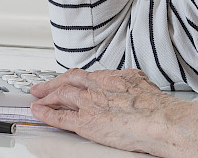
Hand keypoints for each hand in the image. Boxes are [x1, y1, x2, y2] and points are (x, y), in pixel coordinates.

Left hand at [29, 68, 172, 154]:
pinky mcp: (86, 121)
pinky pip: (60, 117)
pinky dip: (46, 114)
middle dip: (53, 84)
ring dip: (46, 97)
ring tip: (37, 99)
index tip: (66, 81)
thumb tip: (134, 82)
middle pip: (68, 81)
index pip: (85, 76)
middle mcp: (98, 86)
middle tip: (41, 87)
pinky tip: (38, 113)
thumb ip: (131, 83)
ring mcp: (90, 103)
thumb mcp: (142, 84)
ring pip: (61, 95)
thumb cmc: (158, 107)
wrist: (161, 119)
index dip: (72, 78)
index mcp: (112, 77)